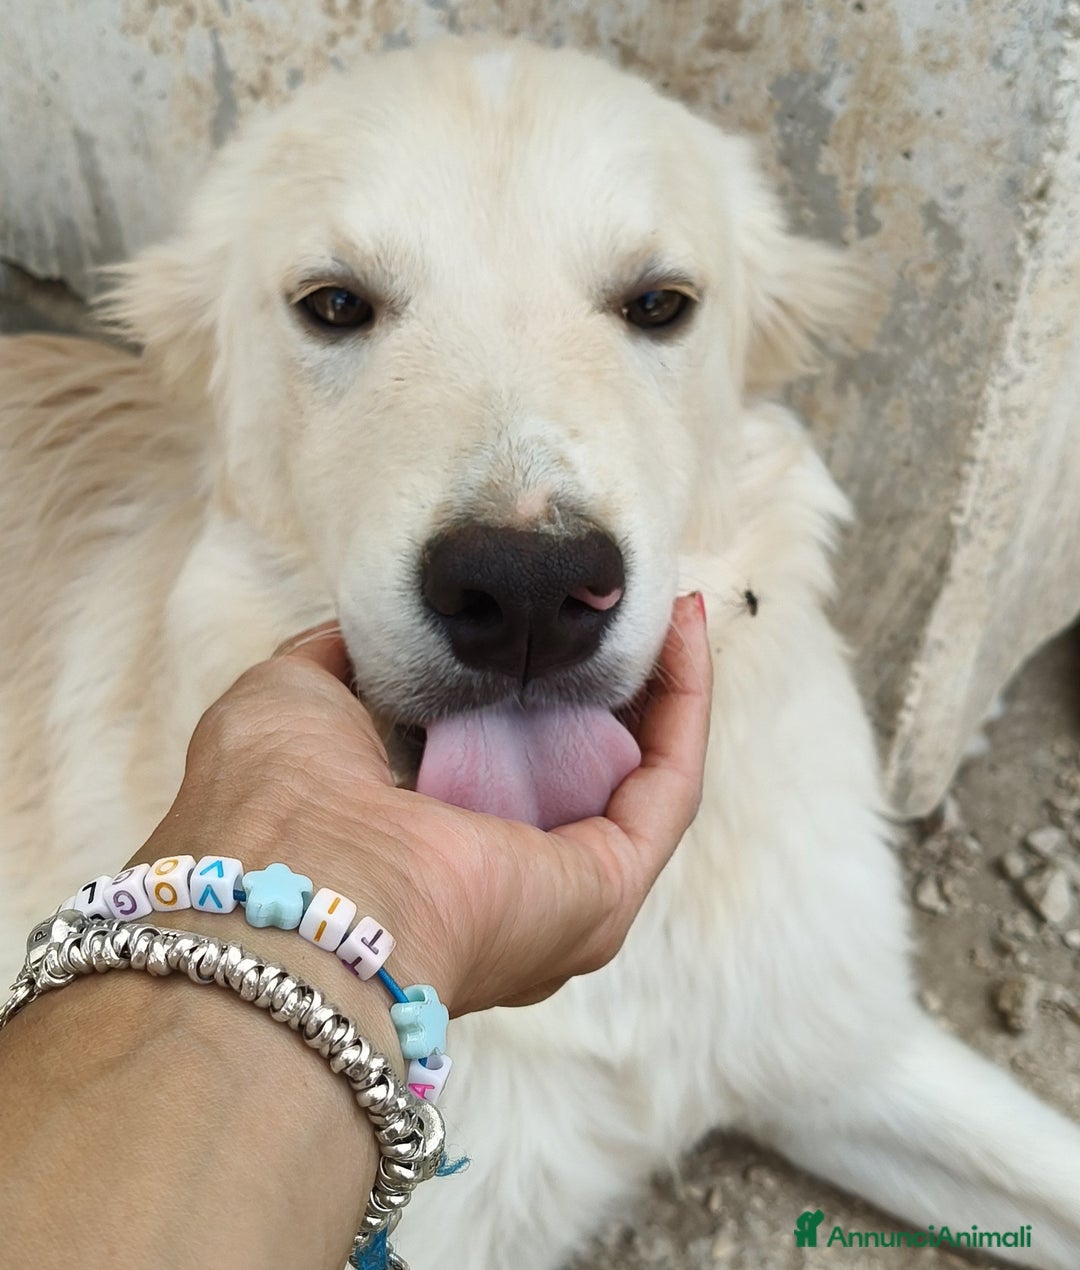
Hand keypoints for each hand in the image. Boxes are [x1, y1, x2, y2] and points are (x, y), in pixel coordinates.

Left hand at [140, 594, 710, 1016]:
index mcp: (421, 849)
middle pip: (581, 770)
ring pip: (637, 778)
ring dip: (662, 688)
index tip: (555, 614)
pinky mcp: (606, 891)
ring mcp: (561, 896)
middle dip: (611, 683)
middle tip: (627, 603)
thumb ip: (345, 659)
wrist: (296, 893)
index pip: (499, 760)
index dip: (535, 684)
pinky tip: (683, 630)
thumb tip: (390, 627)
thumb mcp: (292, 700)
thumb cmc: (273, 802)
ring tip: (673, 605)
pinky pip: (667, 787)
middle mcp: (499, 884)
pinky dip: (684, 705)